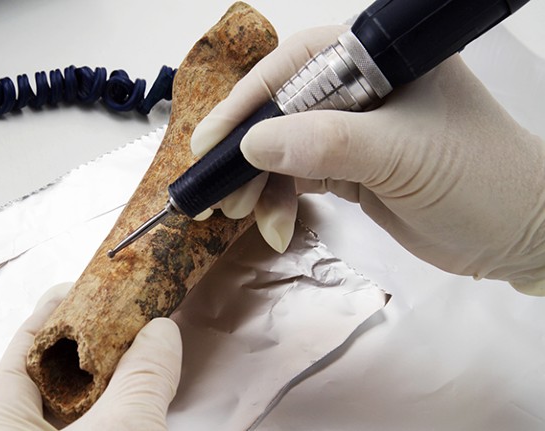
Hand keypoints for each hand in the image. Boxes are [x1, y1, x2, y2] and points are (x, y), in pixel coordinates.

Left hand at [0, 283, 182, 429]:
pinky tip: (139, 400)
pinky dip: (117, 414)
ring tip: (135, 353)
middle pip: (48, 384)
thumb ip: (141, 379)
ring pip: (76, 413)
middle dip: (85, 349)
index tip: (74, 291)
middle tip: (115, 319)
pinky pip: (97, 430)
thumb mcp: (122, 430)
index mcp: (3, 429)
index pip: (17, 360)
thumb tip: (160, 333)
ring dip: (108, 384)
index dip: (47, 319)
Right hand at [190, 25, 544, 294]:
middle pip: (282, 108)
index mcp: (380, 60)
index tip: (211, 140)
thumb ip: (327, 145)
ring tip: (242, 216)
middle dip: (247, 150)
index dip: (249, 99)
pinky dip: (281, 199)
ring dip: (260, 183)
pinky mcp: (352, 168)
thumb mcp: (402, 156)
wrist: (520, 237)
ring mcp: (356, 129)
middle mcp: (363, 88)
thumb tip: (253, 145)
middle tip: (216, 190)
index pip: (298, 65)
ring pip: (285, 146)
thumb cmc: (479, 180)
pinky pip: (300, 176)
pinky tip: (274, 223)